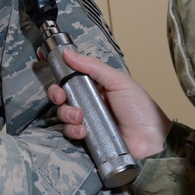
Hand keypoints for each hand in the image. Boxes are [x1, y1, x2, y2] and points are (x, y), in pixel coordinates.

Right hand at [47, 50, 170, 159]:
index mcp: (95, 86)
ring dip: (66, 113)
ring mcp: (86, 121)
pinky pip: (69, 133)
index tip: (42, 57)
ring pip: (62, 113)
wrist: (151, 141)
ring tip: (81, 117)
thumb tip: (68, 53)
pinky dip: (73, 130)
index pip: (71, 74)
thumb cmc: (140, 108)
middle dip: (56, 93)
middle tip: (61, 96)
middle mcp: (88, 102)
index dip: (57, 68)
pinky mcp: (86, 139)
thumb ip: (93, 67)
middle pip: (61, 94)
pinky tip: (84, 131)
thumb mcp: (119, 81)